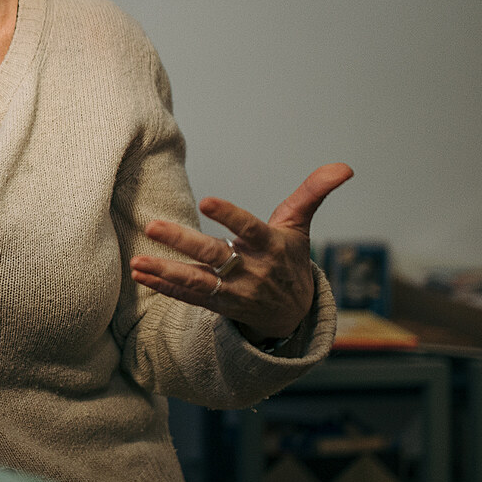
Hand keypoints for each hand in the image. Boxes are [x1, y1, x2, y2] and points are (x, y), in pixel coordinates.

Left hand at [129, 163, 353, 341]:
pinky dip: (163, 287)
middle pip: (214, 256)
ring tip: (137, 260)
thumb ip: (313, 193)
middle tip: (152, 225)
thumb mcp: (300, 226)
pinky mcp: (217, 306)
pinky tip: (140, 273)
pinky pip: (187, 298)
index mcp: (270, 247)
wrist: (293, 314)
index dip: (230, 216)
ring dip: (165, 271)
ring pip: (197, 282)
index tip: (207, 201)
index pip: (250, 228)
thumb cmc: (289, 259)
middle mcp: (250, 271)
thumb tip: (344, 167)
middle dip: (183, 242)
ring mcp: (233, 291)